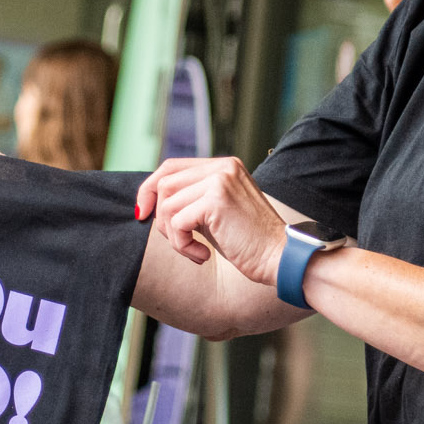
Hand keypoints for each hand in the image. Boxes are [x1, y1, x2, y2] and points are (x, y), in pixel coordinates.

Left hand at [135, 156, 290, 291]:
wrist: (280, 258)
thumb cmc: (247, 242)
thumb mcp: (216, 211)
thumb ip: (191, 198)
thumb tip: (150, 202)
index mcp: (224, 165)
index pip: (171, 166)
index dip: (149, 188)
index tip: (143, 212)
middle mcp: (222, 166)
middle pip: (164, 183)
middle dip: (161, 218)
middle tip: (179, 241)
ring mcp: (220, 180)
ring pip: (167, 205)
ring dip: (173, 235)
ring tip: (193, 250)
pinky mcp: (216, 200)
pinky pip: (177, 222)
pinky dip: (182, 245)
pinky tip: (202, 256)